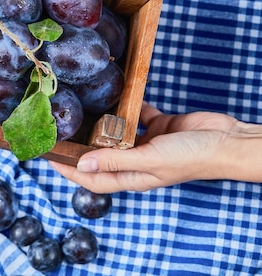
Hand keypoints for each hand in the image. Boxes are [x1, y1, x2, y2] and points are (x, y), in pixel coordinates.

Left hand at [49, 102, 258, 192]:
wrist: (227, 141)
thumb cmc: (191, 157)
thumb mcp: (149, 160)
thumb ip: (115, 161)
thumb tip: (82, 166)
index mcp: (132, 177)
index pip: (92, 179)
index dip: (69, 172)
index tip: (48, 159)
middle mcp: (136, 162)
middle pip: (100, 157)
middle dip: (80, 147)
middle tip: (59, 133)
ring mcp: (147, 143)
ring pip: (117, 134)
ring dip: (102, 125)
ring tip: (80, 112)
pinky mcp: (159, 125)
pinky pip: (137, 115)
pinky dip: (127, 107)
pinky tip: (115, 96)